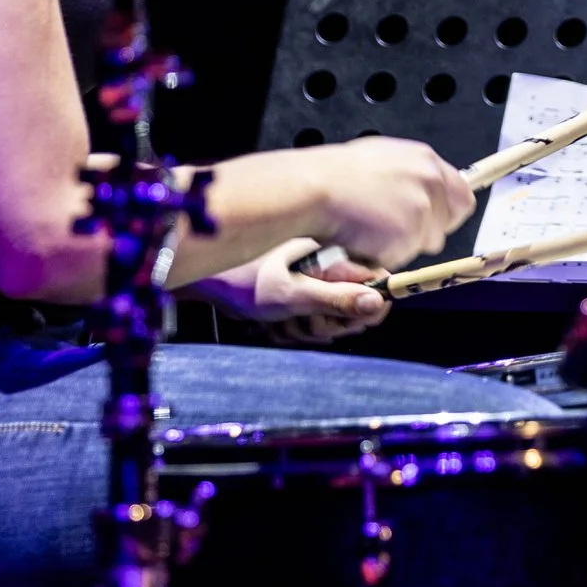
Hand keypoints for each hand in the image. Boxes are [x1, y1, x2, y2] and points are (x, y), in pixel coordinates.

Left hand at [209, 238, 391, 342]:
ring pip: (331, 321)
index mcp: (335, 256)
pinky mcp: (301, 298)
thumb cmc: (244, 279)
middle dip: (328, 323)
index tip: (347, 321)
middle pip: (356, 308)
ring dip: (305, 328)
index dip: (368, 308)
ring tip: (280, 318)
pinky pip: (311, 324)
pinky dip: (293, 330)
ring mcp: (314, 283)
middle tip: (303, 318)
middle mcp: (329, 267)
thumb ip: (336, 299)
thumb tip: (378, 302)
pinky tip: (273, 321)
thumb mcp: (292, 293)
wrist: (208, 283)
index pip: (377, 282)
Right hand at [305, 136, 472, 268]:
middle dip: (427, 230)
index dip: (446, 211)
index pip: (461, 193)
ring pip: (428, 242)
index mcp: (425, 159)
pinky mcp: (411, 233)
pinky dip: (387, 253)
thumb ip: (409, 176)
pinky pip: (405, 255)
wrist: (315, 189)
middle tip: (394, 229)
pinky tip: (365, 237)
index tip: (431, 220)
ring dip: (405, 243)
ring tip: (372, 229)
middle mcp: (431, 181)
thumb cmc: (335, 176)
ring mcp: (423, 207)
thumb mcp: (382, 160)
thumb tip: (420, 190)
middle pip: (449, 221)